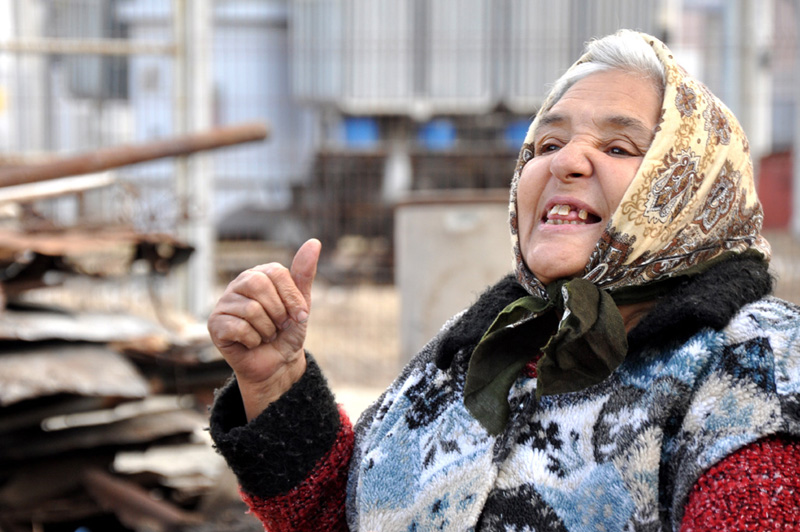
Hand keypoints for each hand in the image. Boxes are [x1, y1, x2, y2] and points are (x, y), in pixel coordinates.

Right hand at [208, 239, 320, 419]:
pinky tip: (251, 342)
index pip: (277, 272)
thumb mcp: (301, 303)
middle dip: (278, 312)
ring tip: (265, 334)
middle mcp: (239, 284)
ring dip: (267, 330)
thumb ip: (304, 274)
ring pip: (251, 310)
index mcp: (260, 274)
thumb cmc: (288, 332)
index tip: (300, 315)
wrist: (278, 364)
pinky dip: (253, 340)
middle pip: (259, 286)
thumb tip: (314, 242)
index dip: (292, 297)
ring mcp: (224, 303)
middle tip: (279, 325)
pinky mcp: (215, 324)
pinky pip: (238, 327)